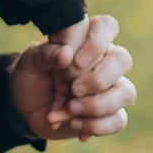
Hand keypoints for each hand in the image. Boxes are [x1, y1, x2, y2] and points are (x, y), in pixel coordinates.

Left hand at [10, 14, 132, 139]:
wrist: (25, 110)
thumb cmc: (30, 78)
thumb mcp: (29, 63)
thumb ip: (46, 55)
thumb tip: (66, 53)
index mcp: (85, 42)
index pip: (107, 27)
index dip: (96, 43)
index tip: (75, 62)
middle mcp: (103, 62)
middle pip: (123, 60)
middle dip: (98, 79)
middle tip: (73, 89)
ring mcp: (109, 89)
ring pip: (126, 92)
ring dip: (98, 105)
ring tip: (70, 110)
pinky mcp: (108, 114)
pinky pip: (119, 120)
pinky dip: (96, 125)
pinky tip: (75, 125)